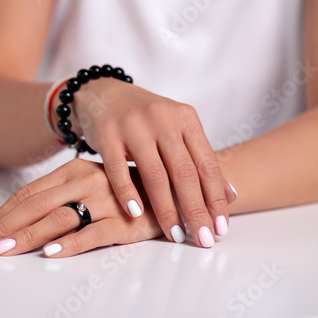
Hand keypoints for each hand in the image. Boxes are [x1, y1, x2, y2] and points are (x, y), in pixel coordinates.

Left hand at [0, 159, 236, 256]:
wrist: (173, 184)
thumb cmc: (124, 187)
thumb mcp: (90, 182)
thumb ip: (61, 194)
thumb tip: (23, 215)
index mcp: (73, 170)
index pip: (28, 193)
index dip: (0, 213)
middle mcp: (85, 181)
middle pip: (34, 206)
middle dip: (3, 227)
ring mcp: (104, 200)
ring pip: (58, 219)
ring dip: (28, 235)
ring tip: (4, 251)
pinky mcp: (124, 222)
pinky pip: (93, 234)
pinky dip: (70, 244)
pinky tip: (51, 253)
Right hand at [70, 74, 234, 246]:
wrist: (103, 93)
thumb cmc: (143, 117)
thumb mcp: (175, 128)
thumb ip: (198, 158)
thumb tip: (229, 195)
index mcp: (185, 118)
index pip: (206, 164)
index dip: (215, 198)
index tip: (220, 228)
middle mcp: (162, 119)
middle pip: (184, 172)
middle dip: (195, 210)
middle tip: (202, 239)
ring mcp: (133, 126)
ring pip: (154, 174)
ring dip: (166, 208)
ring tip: (174, 234)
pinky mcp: (107, 134)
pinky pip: (118, 169)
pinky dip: (128, 192)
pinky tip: (136, 213)